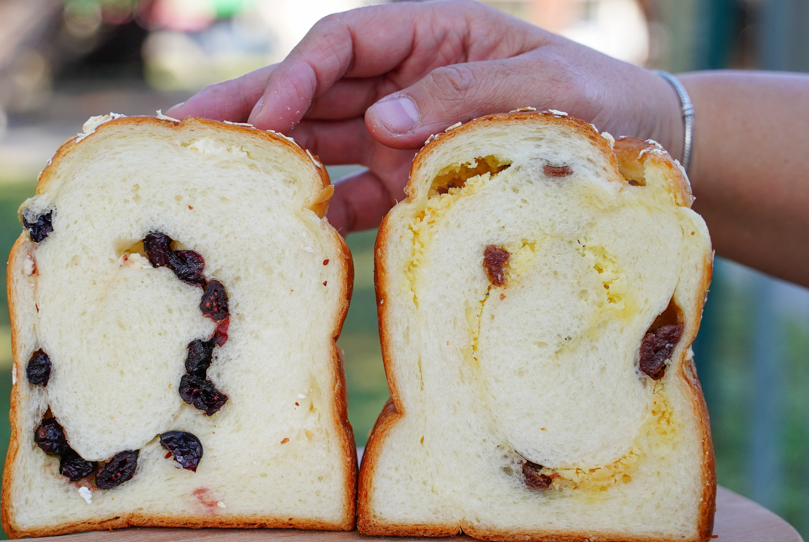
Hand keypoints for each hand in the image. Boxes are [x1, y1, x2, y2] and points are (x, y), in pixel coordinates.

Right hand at [168, 0, 681, 233]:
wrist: (633, 147)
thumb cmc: (594, 100)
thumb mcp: (540, 85)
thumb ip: (460, 95)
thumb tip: (381, 121)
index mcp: (427, 36)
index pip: (341, 43)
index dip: (296, 75)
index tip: (267, 114)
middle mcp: (400, 84)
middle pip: (309, 90)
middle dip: (249, 109)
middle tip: (181, 132)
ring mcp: (396, 135)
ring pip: (317, 142)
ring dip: (267, 161)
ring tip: (207, 181)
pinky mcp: (404, 183)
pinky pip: (351, 195)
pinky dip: (320, 213)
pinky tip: (286, 232)